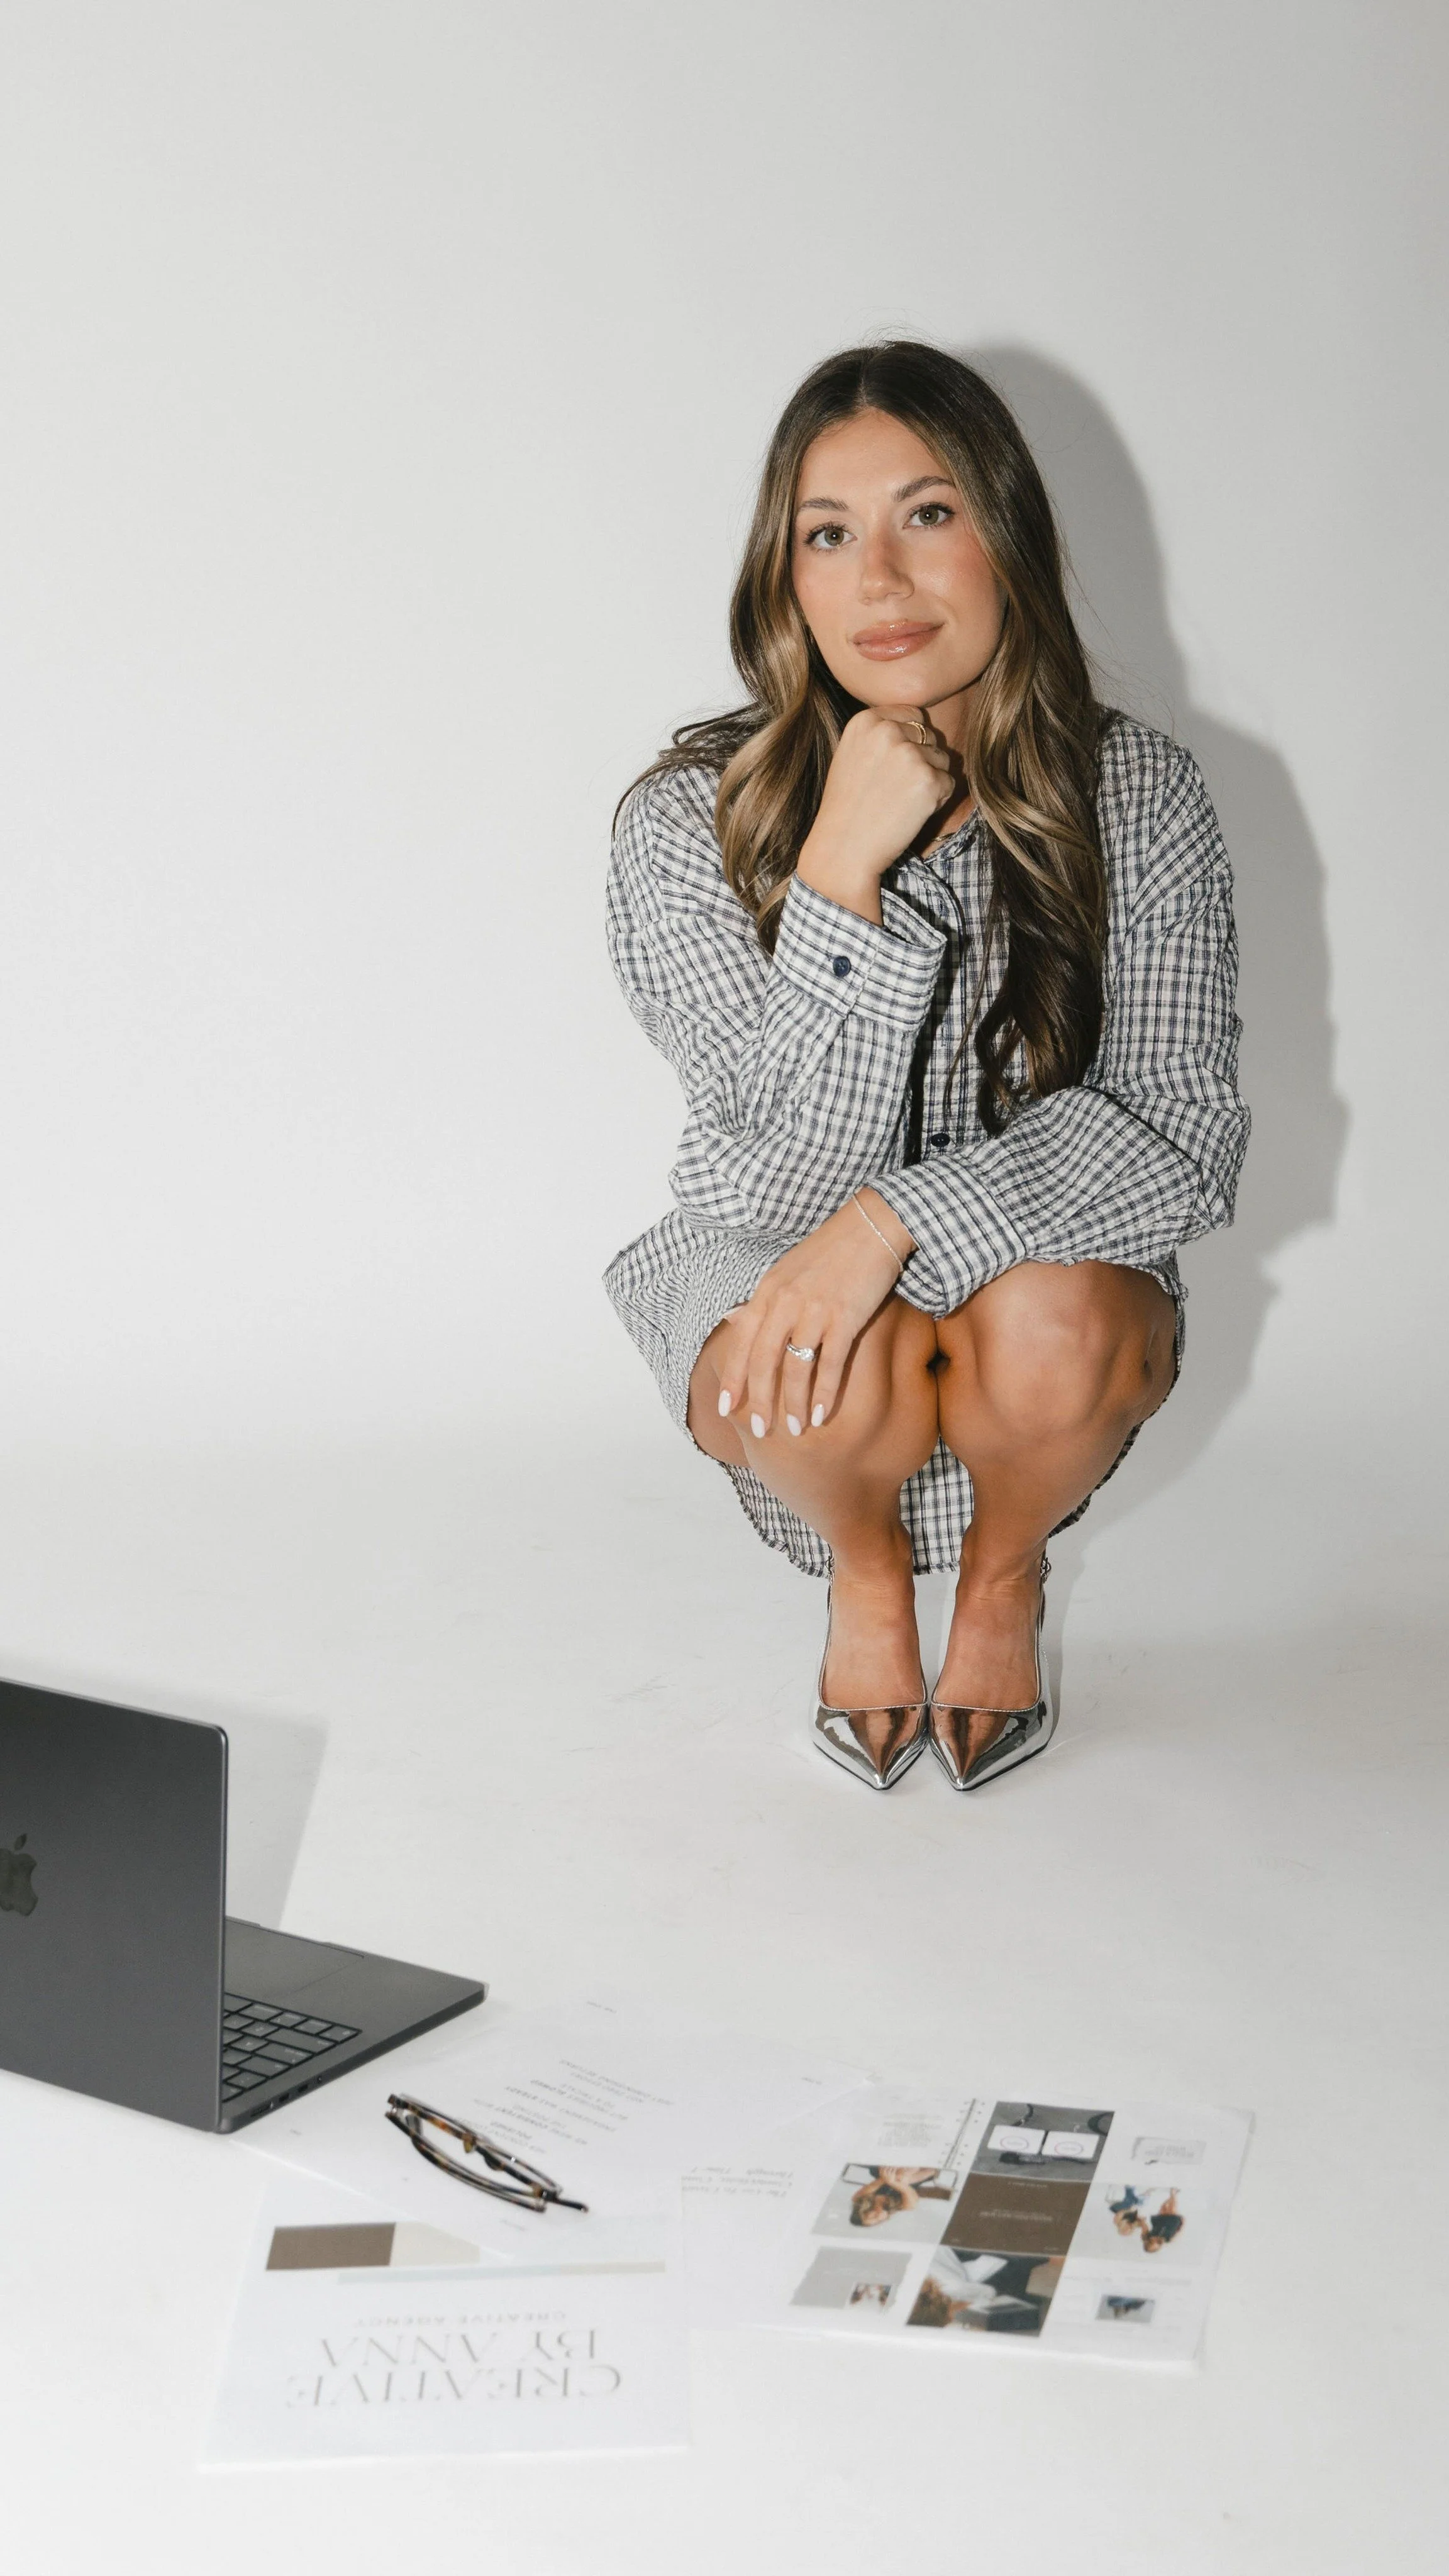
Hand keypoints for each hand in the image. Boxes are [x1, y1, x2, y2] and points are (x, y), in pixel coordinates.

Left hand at [714, 1188, 915, 1436]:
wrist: (872, 1227)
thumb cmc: (829, 1251)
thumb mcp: (784, 1270)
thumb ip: (760, 1300)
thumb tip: (731, 1318)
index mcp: (767, 1291)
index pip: (742, 1343)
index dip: (733, 1378)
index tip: (726, 1408)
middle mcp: (785, 1303)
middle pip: (764, 1362)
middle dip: (759, 1401)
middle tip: (758, 1431)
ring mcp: (815, 1311)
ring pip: (795, 1368)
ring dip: (793, 1404)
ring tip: (794, 1430)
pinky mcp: (845, 1318)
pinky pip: (830, 1364)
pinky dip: (825, 1393)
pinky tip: (822, 1414)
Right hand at [796, 706, 955, 919]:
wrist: (842, 850)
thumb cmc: (846, 808)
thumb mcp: (852, 756)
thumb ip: (881, 734)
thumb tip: (920, 727)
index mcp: (867, 720)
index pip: (912, 716)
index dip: (910, 742)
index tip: (891, 768)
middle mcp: (888, 731)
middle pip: (930, 736)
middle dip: (922, 761)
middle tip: (894, 790)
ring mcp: (910, 755)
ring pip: (943, 760)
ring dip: (931, 780)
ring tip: (900, 803)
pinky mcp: (929, 780)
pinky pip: (949, 784)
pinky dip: (937, 801)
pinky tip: (910, 814)